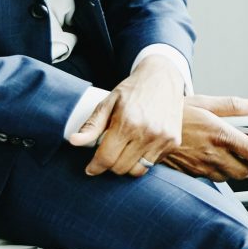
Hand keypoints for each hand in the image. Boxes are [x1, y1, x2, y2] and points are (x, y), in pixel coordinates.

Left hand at [82, 52, 188, 176]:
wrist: (163, 77)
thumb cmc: (132, 91)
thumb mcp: (108, 103)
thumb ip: (92, 125)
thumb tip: (74, 142)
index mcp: (127, 122)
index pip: (106, 158)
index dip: (95, 167)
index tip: (91, 168)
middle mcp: (147, 133)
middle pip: (120, 168)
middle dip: (110, 164)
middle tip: (109, 152)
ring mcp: (163, 138)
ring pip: (137, 171)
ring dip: (127, 165)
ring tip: (124, 150)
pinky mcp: (174, 142)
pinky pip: (152, 163)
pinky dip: (143, 159)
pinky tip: (141, 143)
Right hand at [157, 94, 247, 182]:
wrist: (144, 128)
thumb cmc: (176, 113)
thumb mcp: (205, 102)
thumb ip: (234, 105)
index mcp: (220, 134)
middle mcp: (213, 153)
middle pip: (245, 171)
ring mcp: (202, 166)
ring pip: (230, 176)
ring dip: (236, 169)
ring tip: (231, 155)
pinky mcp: (192, 173)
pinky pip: (213, 177)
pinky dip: (219, 171)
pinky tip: (213, 159)